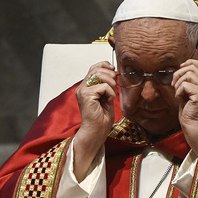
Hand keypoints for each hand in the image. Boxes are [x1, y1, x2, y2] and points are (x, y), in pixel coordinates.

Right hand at [72, 61, 116, 180]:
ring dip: (111, 83)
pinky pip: (103, 86)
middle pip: (96, 69)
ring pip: (99, 75)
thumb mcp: (106, 96)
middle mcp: (82, 87)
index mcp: (86, 87)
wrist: (96, 132)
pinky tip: (108, 101)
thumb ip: (107, 84)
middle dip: (110, 75)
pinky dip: (110, 92)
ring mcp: (82, 91)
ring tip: (111, 95)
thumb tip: (113, 71)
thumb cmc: (101, 118)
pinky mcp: (86, 96)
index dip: (104, 65)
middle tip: (115, 86)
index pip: (94, 67)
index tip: (113, 69)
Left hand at [172, 59, 197, 154]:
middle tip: (174, 85)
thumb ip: (188, 82)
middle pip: (192, 68)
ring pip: (188, 74)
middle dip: (178, 74)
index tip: (180, 68)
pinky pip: (184, 85)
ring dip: (178, 84)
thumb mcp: (189, 94)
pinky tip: (180, 100)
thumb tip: (178, 71)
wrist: (194, 127)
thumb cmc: (190, 113)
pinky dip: (178, 92)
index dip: (189, 63)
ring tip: (179, 94)